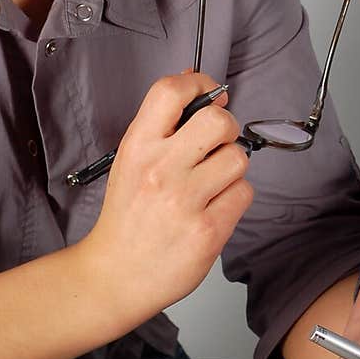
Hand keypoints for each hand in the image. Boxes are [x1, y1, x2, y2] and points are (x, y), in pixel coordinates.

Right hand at [84, 72, 253, 325]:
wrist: (115, 275)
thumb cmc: (128, 214)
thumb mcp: (132, 160)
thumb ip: (164, 125)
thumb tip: (200, 83)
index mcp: (138, 147)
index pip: (171, 91)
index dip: (199, 83)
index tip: (208, 94)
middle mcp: (160, 170)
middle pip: (219, 121)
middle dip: (226, 128)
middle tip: (216, 144)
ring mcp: (185, 201)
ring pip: (238, 158)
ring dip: (231, 167)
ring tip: (211, 183)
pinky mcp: (208, 231)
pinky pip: (244, 193)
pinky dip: (234, 197)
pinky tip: (213, 207)